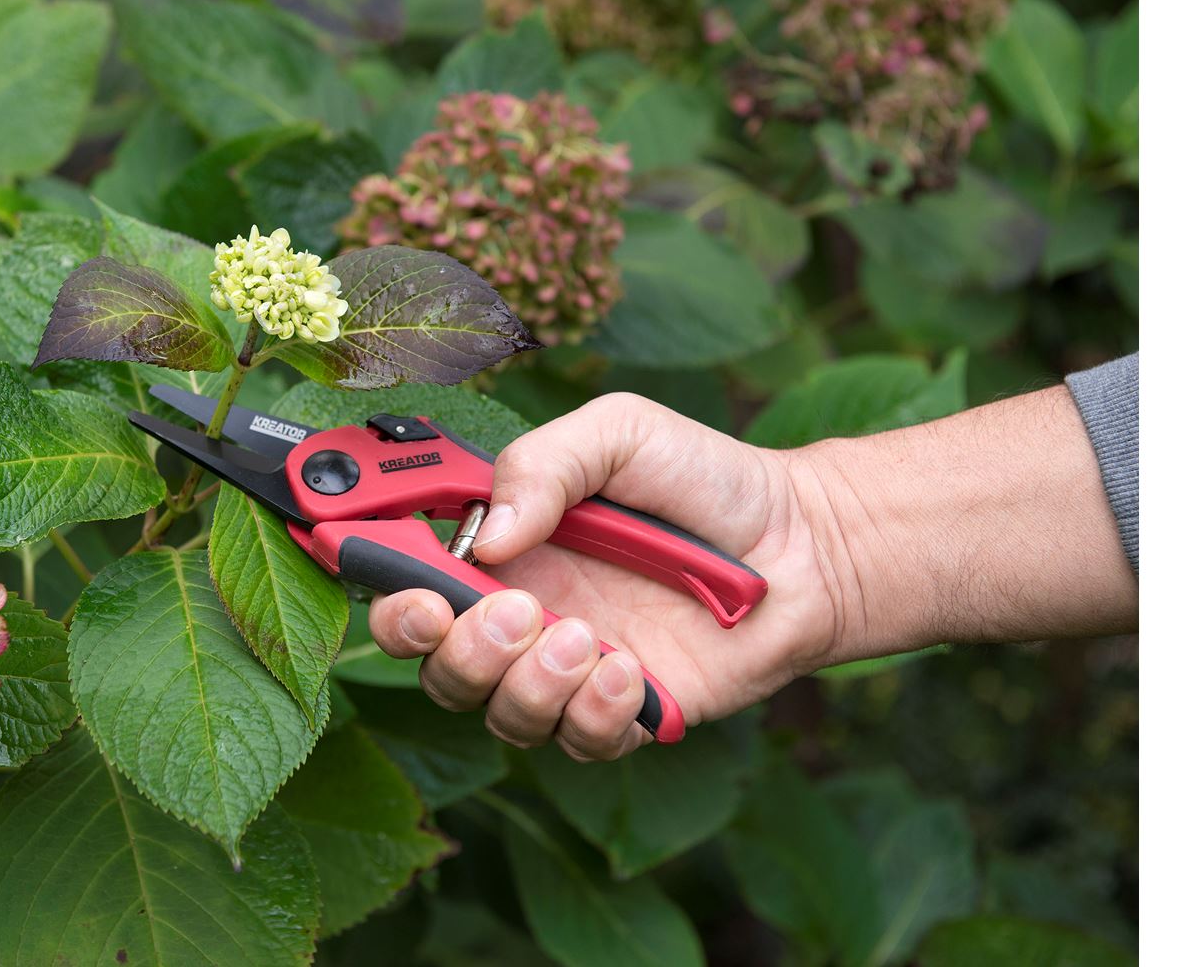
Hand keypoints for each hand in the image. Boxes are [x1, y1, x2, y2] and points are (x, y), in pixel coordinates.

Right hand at [367, 393, 854, 761]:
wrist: (803, 541)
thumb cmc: (702, 481)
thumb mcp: (618, 434)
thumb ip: (541, 466)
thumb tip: (484, 537)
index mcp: (497, 549)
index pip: (402, 573)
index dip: (372, 576)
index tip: (382, 569)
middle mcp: (518, 615)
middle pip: (428, 660)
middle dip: (446, 645)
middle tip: (512, 609)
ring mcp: (566, 672)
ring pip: (496, 710)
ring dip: (526, 679)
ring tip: (587, 635)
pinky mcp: (622, 717)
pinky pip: (575, 741)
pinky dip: (591, 712)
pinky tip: (629, 670)